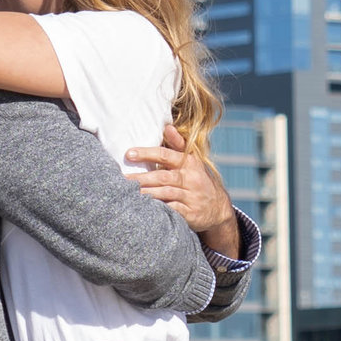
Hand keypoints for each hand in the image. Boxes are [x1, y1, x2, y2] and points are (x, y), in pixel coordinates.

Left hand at [127, 126, 238, 252]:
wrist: (217, 208)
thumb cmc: (197, 180)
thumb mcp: (192, 161)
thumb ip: (179, 144)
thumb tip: (167, 127)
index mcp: (189, 163)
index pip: (166, 155)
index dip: (147, 154)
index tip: (128, 154)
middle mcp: (191, 179)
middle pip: (162, 176)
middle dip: (141, 177)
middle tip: (122, 178)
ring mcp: (191, 197)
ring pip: (166, 193)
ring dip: (146, 193)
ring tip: (129, 193)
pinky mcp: (190, 213)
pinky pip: (172, 210)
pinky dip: (159, 209)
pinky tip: (145, 208)